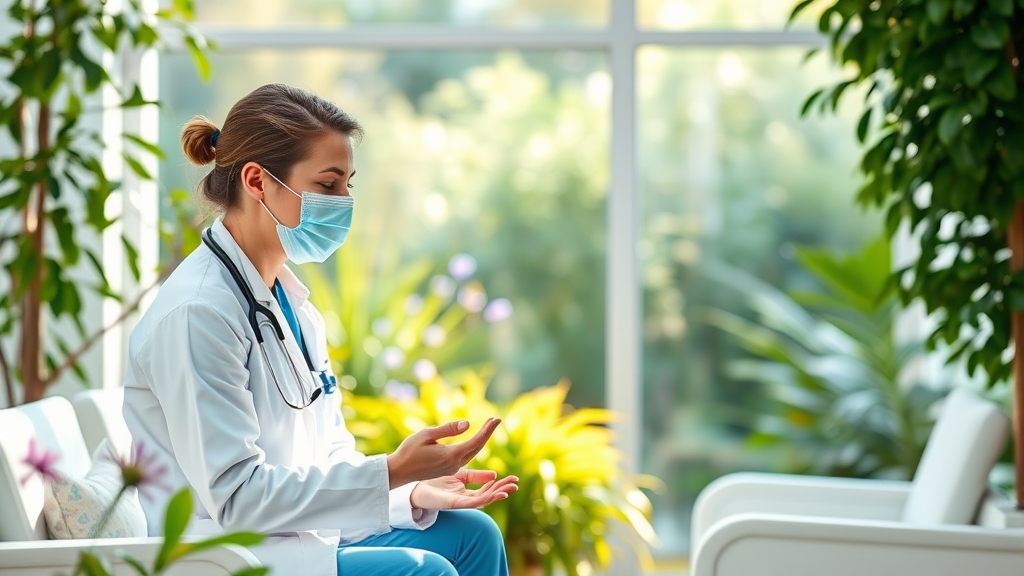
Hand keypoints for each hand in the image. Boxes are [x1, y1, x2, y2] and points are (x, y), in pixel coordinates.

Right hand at [386, 418, 501, 487]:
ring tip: (488, 427)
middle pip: (477, 448)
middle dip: (487, 433)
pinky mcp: (447, 470)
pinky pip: (465, 458)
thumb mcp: (426, 434)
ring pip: (472, 454)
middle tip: (496, 419)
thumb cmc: (409, 450)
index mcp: (451, 455)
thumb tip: (468, 424)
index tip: (497, 419)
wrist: (398, 471)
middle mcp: (454, 464)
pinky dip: (473, 447)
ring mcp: (451, 469)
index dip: (488, 430)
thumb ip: (448, 429)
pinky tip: (475, 440)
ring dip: (481, 440)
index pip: (475, 441)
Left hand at [410, 468, 518, 510]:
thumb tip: (494, 474)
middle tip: (516, 484)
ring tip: (508, 490)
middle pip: (489, 494)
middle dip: (503, 489)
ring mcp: (460, 501)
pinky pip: (470, 503)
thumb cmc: (433, 479)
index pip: (488, 487)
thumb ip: (475, 475)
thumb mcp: (458, 474)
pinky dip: (483, 500)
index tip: (513, 478)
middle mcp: (465, 497)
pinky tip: (493, 495)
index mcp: (466, 490)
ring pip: (482, 500)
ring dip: (496, 495)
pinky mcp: (453, 503)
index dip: (501, 483)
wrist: (414, 485)